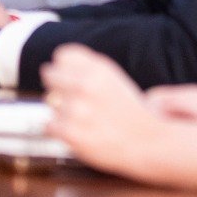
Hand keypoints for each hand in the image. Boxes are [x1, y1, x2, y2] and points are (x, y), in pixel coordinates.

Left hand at [42, 45, 161, 176]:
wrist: (147, 141)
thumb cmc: (130, 111)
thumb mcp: (114, 79)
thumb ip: (87, 68)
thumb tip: (55, 67)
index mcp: (99, 69)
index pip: (62, 55)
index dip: (64, 67)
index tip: (67, 76)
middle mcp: (86, 85)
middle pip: (50, 75)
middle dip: (58, 86)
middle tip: (72, 99)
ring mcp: (77, 109)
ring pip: (50, 102)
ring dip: (61, 111)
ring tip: (83, 119)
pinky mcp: (70, 132)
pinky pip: (48, 125)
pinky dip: (59, 130)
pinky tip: (77, 131)